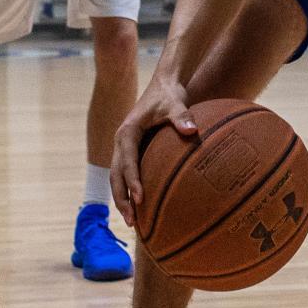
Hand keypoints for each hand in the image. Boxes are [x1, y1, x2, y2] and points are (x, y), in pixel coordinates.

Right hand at [110, 71, 200, 220]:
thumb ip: (182, 117)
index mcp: (127, 132)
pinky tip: (141, 208)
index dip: (132, 181)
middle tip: (132, 221)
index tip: (140, 199)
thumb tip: (192, 130)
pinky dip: (130, 191)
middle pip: (115, 175)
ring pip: (117, 178)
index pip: (127, 161)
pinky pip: (127, 175)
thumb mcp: (176, 103)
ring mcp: (124, 148)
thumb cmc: (169, 95)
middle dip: (121, 199)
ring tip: (133, 222)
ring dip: (122, 199)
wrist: (163, 85)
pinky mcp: (131, 151)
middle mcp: (121, 142)